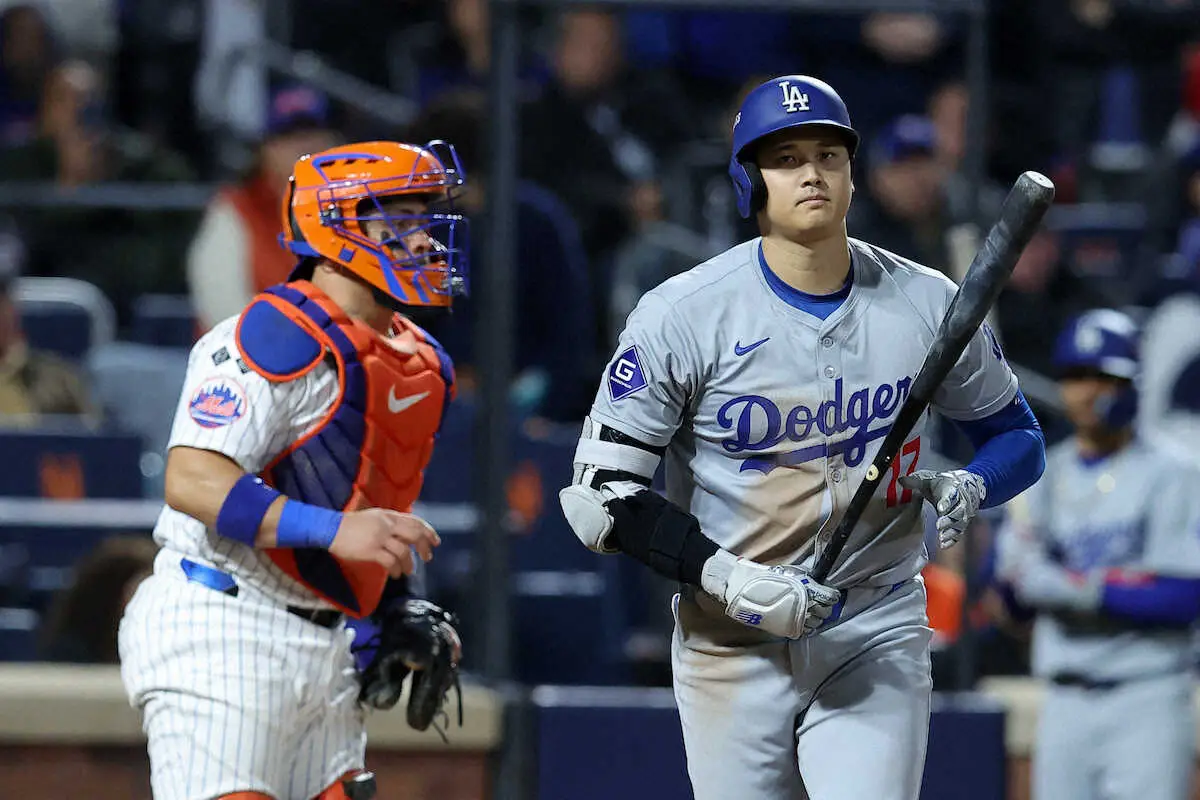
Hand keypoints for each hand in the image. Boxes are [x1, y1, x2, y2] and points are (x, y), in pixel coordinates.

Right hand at [329, 509, 440, 577]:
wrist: (330, 529)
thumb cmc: (350, 525)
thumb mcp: (373, 518)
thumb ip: (390, 523)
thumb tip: (406, 533)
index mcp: (388, 515)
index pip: (414, 521)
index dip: (428, 531)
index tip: (435, 541)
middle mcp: (386, 524)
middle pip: (414, 535)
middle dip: (424, 547)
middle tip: (428, 557)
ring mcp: (379, 537)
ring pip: (404, 551)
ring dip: (409, 563)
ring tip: (409, 571)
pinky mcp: (371, 550)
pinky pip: (390, 562)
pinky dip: (396, 569)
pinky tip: (396, 574)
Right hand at [723, 559, 841, 638]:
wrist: (749, 593)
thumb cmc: (768, 580)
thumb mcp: (789, 572)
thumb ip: (805, 576)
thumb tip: (816, 579)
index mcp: (808, 590)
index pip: (831, 597)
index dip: (832, 596)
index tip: (830, 595)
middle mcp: (807, 605)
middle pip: (826, 611)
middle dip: (824, 607)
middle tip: (819, 603)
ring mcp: (799, 619)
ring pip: (818, 622)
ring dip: (816, 617)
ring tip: (809, 612)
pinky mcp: (791, 628)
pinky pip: (807, 631)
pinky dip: (808, 627)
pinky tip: (803, 621)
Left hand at [899, 469, 985, 549]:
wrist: (968, 486)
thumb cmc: (944, 484)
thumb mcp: (930, 480)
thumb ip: (915, 481)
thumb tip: (900, 480)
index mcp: (951, 490)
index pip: (949, 496)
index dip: (946, 502)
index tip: (941, 507)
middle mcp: (959, 503)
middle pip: (957, 512)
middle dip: (948, 519)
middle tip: (939, 525)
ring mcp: (963, 514)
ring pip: (959, 524)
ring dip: (950, 531)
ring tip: (941, 538)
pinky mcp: (963, 523)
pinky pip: (960, 533)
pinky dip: (953, 539)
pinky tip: (944, 545)